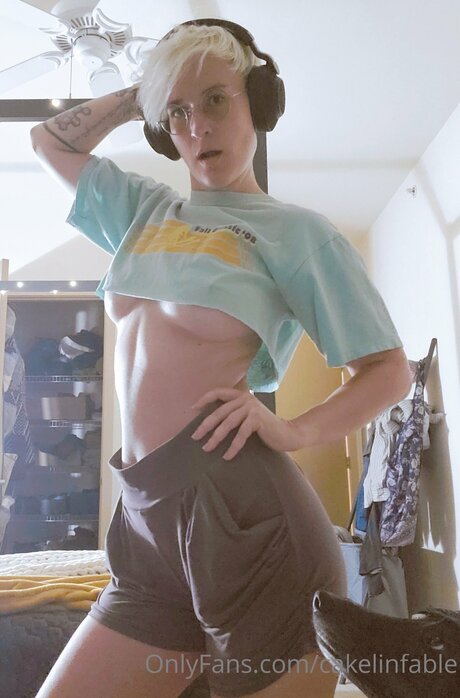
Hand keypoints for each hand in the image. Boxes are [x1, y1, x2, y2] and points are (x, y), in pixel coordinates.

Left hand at [190, 388, 305, 459]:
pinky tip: (226, 456)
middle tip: (195, 437)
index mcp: (242, 395)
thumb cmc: (265, 428)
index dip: (205, 399)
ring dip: (215, 438)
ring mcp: (252, 408)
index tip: (193, 409)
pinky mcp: (258, 420)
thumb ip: (234, 413)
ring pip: (228, 423)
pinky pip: (240, 435)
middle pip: (220, 412)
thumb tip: (211, 423)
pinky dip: (232, 447)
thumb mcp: (248, 416)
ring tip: (207, 448)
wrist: (288, 434)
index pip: (219, 392)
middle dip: (205, 425)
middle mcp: (246, 398)